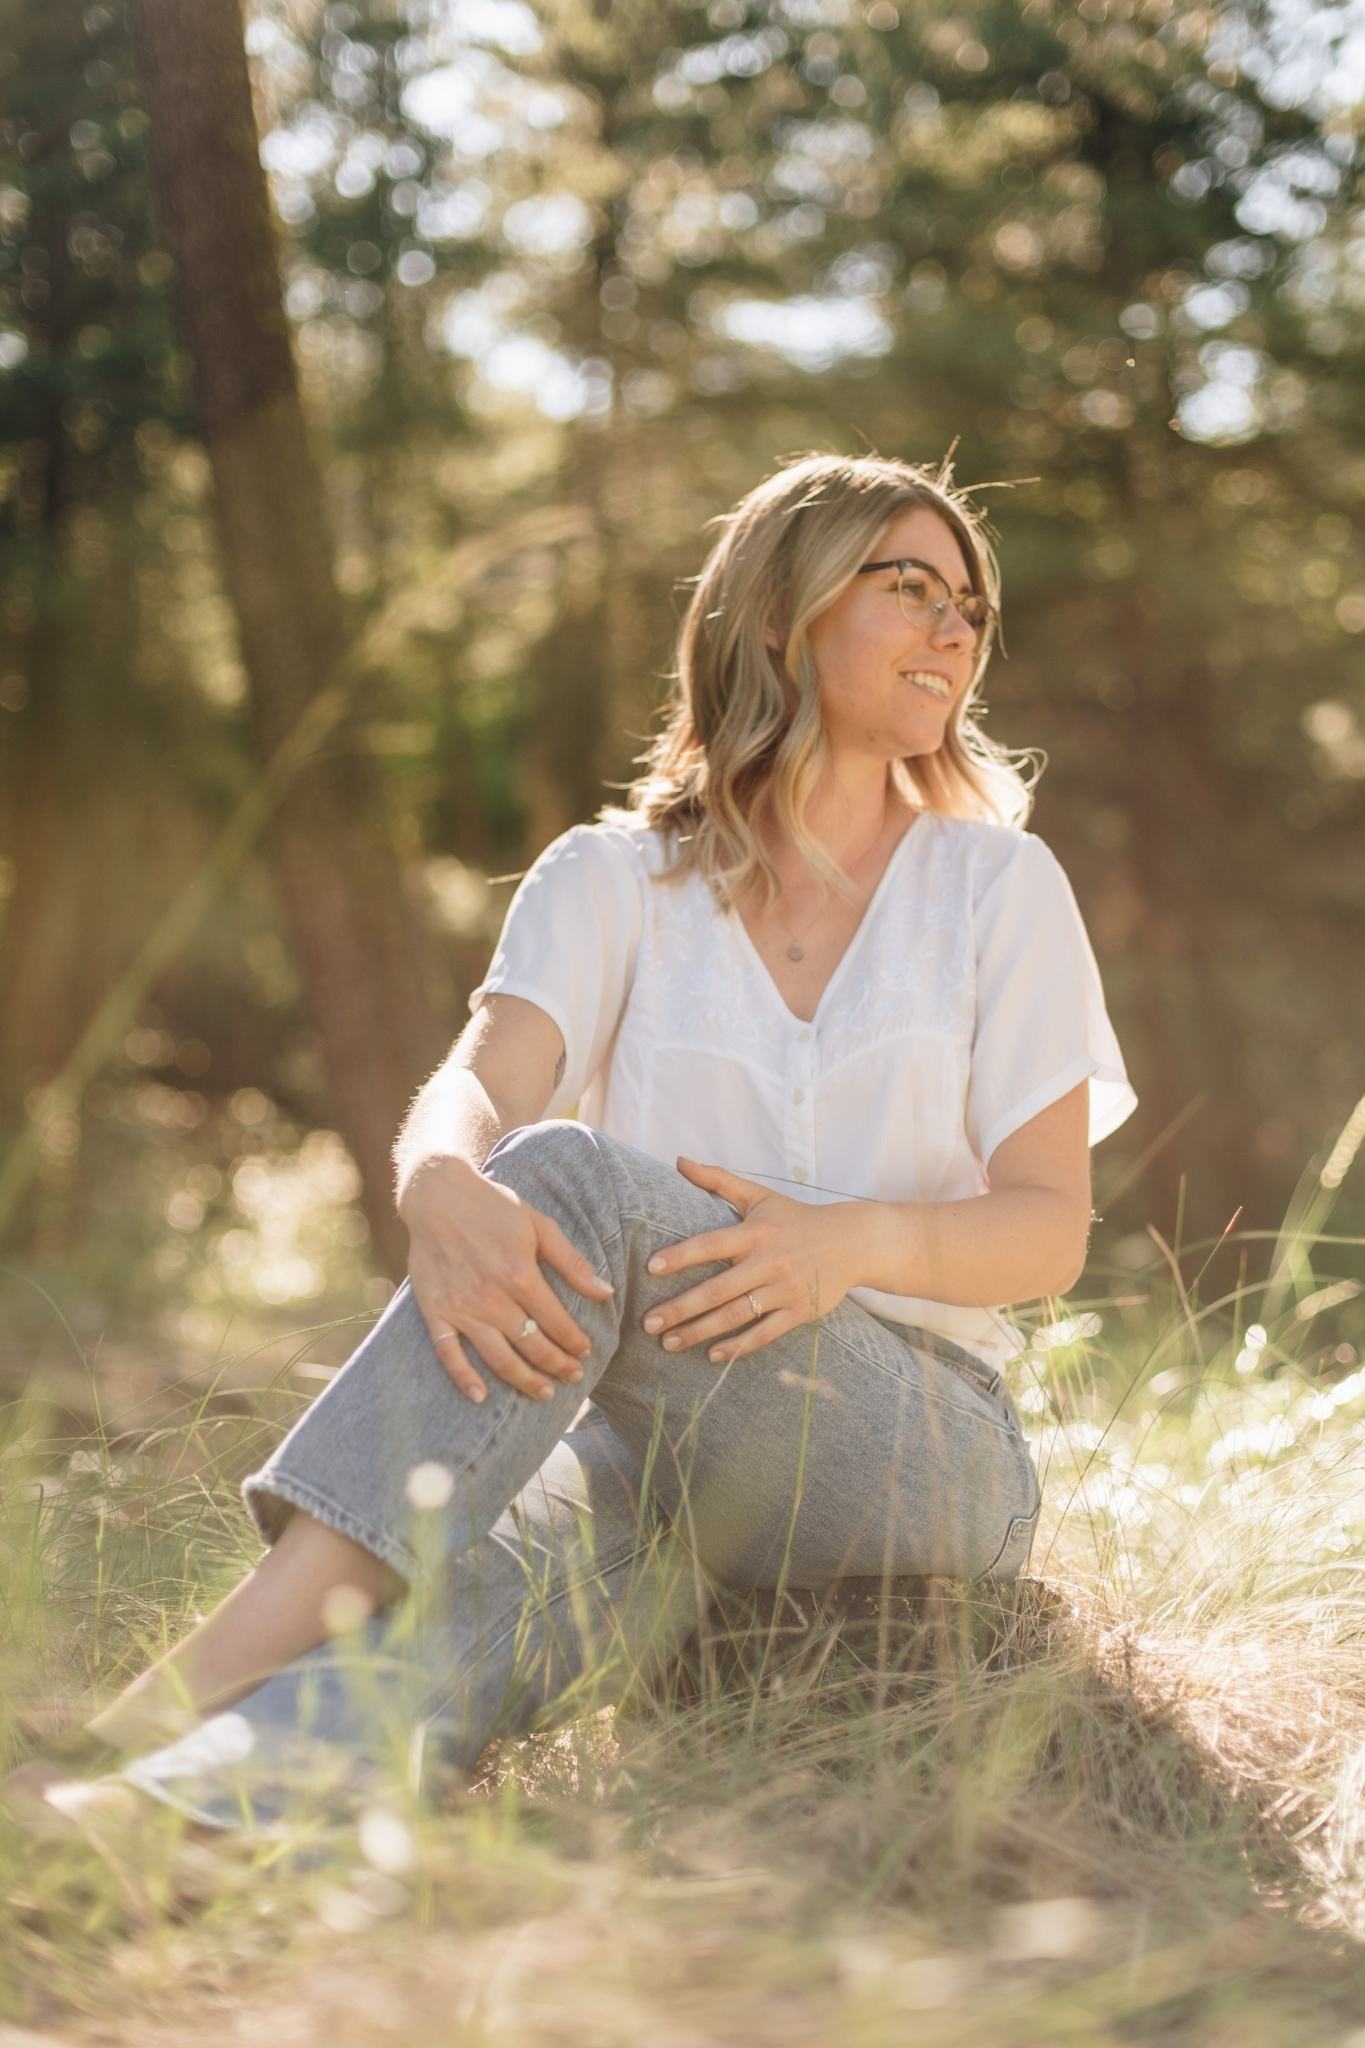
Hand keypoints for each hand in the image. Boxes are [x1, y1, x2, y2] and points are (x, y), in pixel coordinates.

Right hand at [401, 1158, 614, 1402]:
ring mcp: (462, 1308)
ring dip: (524, 1380)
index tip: (585, 1352)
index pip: (556, 1322)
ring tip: (544, 1393)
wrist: (437, 1195)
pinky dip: (463, 1378)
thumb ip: (572, 1263)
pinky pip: (448, 1354)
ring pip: (498, 1358)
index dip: (574, 1341)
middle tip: (572, 1378)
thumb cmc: (492, 1207)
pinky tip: (480, 1397)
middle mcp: (491, 1298)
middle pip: (532, 1345)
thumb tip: (606, 1292)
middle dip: (557, 1365)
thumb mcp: (539, 1226)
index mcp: (520, 1275)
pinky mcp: (436, 1312)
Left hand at [641, 1157, 860, 1362]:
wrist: (853, 1241)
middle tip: (648, 1323)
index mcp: (756, 1233)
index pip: (712, 1243)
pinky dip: (738, 1347)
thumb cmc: (797, 1218)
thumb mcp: (759, 1196)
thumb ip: (718, 1180)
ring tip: (669, 1342)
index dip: (681, 1255)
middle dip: (681, 1308)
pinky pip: (765, 1333)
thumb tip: (679, 1161)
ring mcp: (785, 1289)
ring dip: (700, 1331)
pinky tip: (712, 1355)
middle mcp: (769, 1262)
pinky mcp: (800, 1311)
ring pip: (737, 1315)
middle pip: (718, 1289)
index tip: (651, 1268)